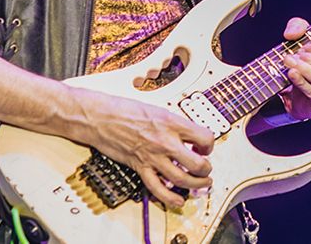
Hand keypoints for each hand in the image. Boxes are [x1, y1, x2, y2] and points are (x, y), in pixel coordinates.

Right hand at [71, 88, 213, 207]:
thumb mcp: (159, 110)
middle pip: (198, 163)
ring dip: (196, 184)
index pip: (205, 138)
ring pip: (182, 179)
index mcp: (173, 123)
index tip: (205, 147)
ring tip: (201, 183)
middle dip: (206, 169)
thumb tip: (189, 134)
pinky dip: (170, 198)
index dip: (209, 145)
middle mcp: (166, 141)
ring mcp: (153, 157)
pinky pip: (158, 188)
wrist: (101, 117)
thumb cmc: (126, 110)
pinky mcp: (140, 167)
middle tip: (206, 169)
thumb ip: (175, 124)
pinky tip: (178, 200)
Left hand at [279, 17, 310, 120]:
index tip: (304, 46)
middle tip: (296, 55)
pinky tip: (292, 74)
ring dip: (307, 71)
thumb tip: (292, 33)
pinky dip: (302, 83)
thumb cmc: (308, 62)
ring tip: (291, 63)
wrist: (299, 91)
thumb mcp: (303, 39)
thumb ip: (298, 26)